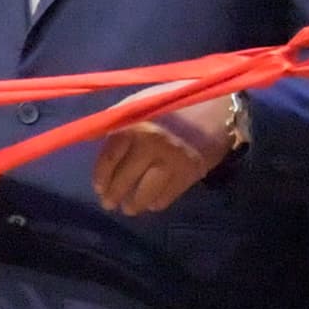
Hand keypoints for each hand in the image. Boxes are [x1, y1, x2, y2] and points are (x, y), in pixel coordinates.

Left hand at [91, 96, 238, 216]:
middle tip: (109, 204)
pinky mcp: (190, 171)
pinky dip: (158, 202)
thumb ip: (117, 122)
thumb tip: (89, 139)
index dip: (101, 176)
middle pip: (125, 178)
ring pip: (146, 191)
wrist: (218, 104)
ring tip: (130, 208)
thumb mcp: (141, 102)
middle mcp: (150, 142)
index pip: (109, 157)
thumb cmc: (175, 99)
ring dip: (135, 204)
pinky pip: (168, 194)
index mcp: (135, 123)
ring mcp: (171, 159)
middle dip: (114, 195)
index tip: (99, 187)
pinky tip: (152, 204)